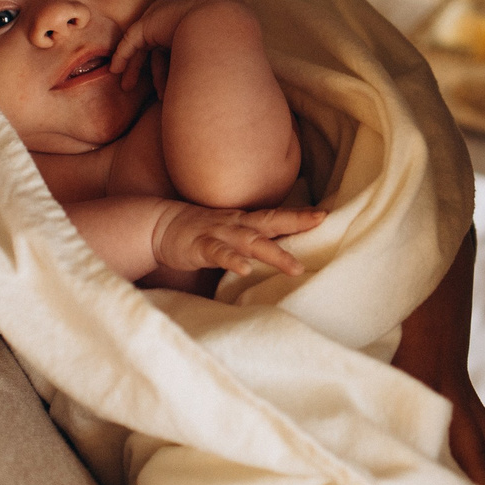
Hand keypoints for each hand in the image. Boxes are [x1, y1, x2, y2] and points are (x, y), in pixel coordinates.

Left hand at [110, 0, 222, 91]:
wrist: (220, 31)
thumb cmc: (221, 55)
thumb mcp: (209, 66)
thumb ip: (202, 74)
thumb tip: (209, 98)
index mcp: (192, 26)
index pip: (172, 50)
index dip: (163, 71)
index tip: (160, 93)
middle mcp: (176, 20)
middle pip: (154, 47)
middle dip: (142, 69)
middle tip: (132, 89)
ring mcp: (162, 18)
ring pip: (141, 45)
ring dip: (132, 67)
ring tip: (126, 87)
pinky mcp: (149, 22)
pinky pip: (131, 40)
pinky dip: (123, 55)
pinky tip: (116, 70)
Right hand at [151, 204, 325, 277]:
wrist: (159, 226)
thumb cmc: (199, 231)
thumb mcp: (229, 230)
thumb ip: (253, 236)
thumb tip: (282, 246)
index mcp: (244, 221)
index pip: (276, 216)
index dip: (299, 215)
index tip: (325, 214)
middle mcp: (236, 224)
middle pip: (269, 221)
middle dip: (296, 221)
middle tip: (321, 220)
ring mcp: (218, 234)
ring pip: (249, 241)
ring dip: (273, 253)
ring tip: (295, 267)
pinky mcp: (200, 247)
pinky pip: (218, 254)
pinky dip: (232, 261)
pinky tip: (245, 270)